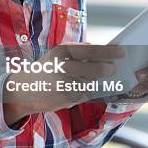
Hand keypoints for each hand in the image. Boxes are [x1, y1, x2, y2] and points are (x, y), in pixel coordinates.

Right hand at [3, 42, 124, 124]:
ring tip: (91, 79)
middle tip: (113, 69)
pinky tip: (78, 89)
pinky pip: (85, 94)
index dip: (109, 51)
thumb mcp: (59, 54)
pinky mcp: (66, 98)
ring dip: (96, 81)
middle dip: (106, 69)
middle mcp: (64, 66)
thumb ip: (80, 52)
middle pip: (95, 68)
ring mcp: (65, 84)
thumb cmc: (48, 68)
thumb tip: (105, 53)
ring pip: (91, 83)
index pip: (92, 50)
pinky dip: (87, 92)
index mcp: (63, 51)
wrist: (25, 88)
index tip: (122, 52)